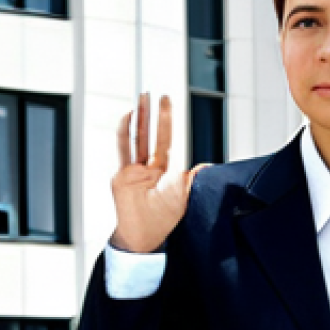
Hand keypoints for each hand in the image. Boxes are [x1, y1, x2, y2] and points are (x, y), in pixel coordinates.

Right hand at [110, 93, 207, 253]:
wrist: (144, 236)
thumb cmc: (162, 220)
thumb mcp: (184, 196)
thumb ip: (194, 179)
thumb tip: (206, 167)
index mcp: (161, 171)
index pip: (164, 141)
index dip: (165, 121)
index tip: (165, 102)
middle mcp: (146, 169)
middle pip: (148, 135)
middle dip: (151, 114)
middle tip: (153, 93)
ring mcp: (132, 171)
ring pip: (136, 139)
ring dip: (139, 118)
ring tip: (140, 98)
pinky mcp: (122, 176)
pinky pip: (124, 150)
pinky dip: (125, 132)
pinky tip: (128, 116)